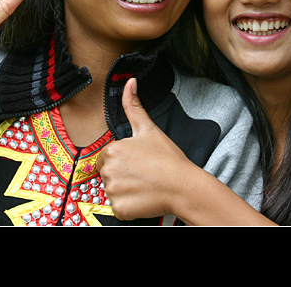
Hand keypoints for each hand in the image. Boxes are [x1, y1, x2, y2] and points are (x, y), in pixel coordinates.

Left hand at [97, 78, 192, 220]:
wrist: (183, 186)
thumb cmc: (168, 159)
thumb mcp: (149, 129)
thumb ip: (134, 106)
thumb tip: (130, 82)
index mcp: (113, 150)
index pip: (107, 157)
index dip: (123, 161)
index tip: (139, 163)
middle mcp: (108, 170)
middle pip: (108, 174)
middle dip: (122, 175)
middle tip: (143, 175)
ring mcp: (113, 191)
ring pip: (113, 191)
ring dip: (126, 191)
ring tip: (145, 186)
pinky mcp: (119, 209)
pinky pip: (118, 208)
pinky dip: (129, 206)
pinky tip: (143, 198)